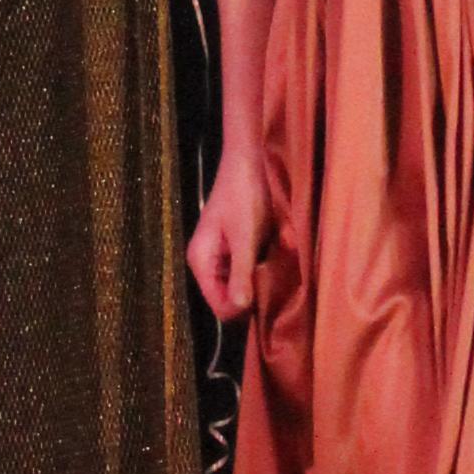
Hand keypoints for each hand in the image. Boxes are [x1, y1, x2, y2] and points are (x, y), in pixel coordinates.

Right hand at [187, 144, 265, 320]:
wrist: (246, 164)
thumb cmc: (243, 197)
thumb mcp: (245, 237)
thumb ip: (241, 273)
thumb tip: (239, 310)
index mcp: (201, 262)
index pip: (219, 306)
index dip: (242, 307)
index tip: (264, 292)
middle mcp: (207, 264)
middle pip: (229, 299)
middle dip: (252, 293)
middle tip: (271, 274)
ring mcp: (220, 257)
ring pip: (240, 287)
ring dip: (258, 279)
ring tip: (272, 260)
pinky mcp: (233, 250)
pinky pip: (246, 272)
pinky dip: (260, 267)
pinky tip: (271, 251)